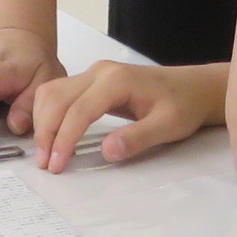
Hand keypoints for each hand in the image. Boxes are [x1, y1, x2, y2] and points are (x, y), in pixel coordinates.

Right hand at [26, 60, 220, 169]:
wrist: (193, 87)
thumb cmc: (183, 105)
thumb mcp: (168, 126)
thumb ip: (137, 138)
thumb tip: (107, 152)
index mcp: (117, 80)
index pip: (79, 109)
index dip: (65, 138)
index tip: (58, 164)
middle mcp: (99, 71)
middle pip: (58, 98)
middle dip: (47, 132)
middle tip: (45, 164)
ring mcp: (94, 73)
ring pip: (53, 92)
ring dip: (43, 122)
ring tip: (45, 153)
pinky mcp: (91, 81)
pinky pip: (60, 93)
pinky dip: (49, 113)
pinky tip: (51, 135)